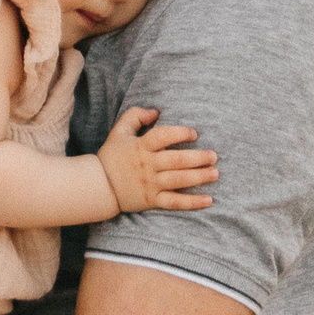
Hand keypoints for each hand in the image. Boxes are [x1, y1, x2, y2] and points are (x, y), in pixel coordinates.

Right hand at [95, 107, 218, 212]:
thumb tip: (156, 111)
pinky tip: (209, 200)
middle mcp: (147, 166)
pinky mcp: (152, 200)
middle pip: (176, 161)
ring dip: (199, 177)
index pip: (162, 137)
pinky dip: (192, 203)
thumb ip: (135, 116)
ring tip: (215, 173)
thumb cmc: (111, 156)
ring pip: (178, 180)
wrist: (98, 186)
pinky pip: (175, 202)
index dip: (180, 133)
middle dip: (198, 158)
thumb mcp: (119, 131)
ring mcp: (151, 184)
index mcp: (140, 147)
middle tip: (214, 156)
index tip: (194, 134)